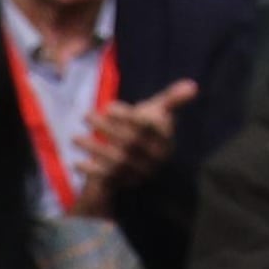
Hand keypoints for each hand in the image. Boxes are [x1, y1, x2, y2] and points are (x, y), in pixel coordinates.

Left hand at [66, 79, 198, 211]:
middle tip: (85, 115)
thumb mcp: (160, 112)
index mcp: (165, 137)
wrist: (141, 161)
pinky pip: (108, 178)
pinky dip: (91, 170)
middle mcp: (155, 156)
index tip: (108, 106)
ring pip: (116, 159)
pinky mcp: (125, 182)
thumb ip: (172, 99)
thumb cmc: (149, 129)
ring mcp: (139, 171)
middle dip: (105, 127)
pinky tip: (77, 162)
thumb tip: (193, 85)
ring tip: (75, 137)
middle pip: (130, 141)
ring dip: (93, 148)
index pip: (147, 126)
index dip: (127, 116)